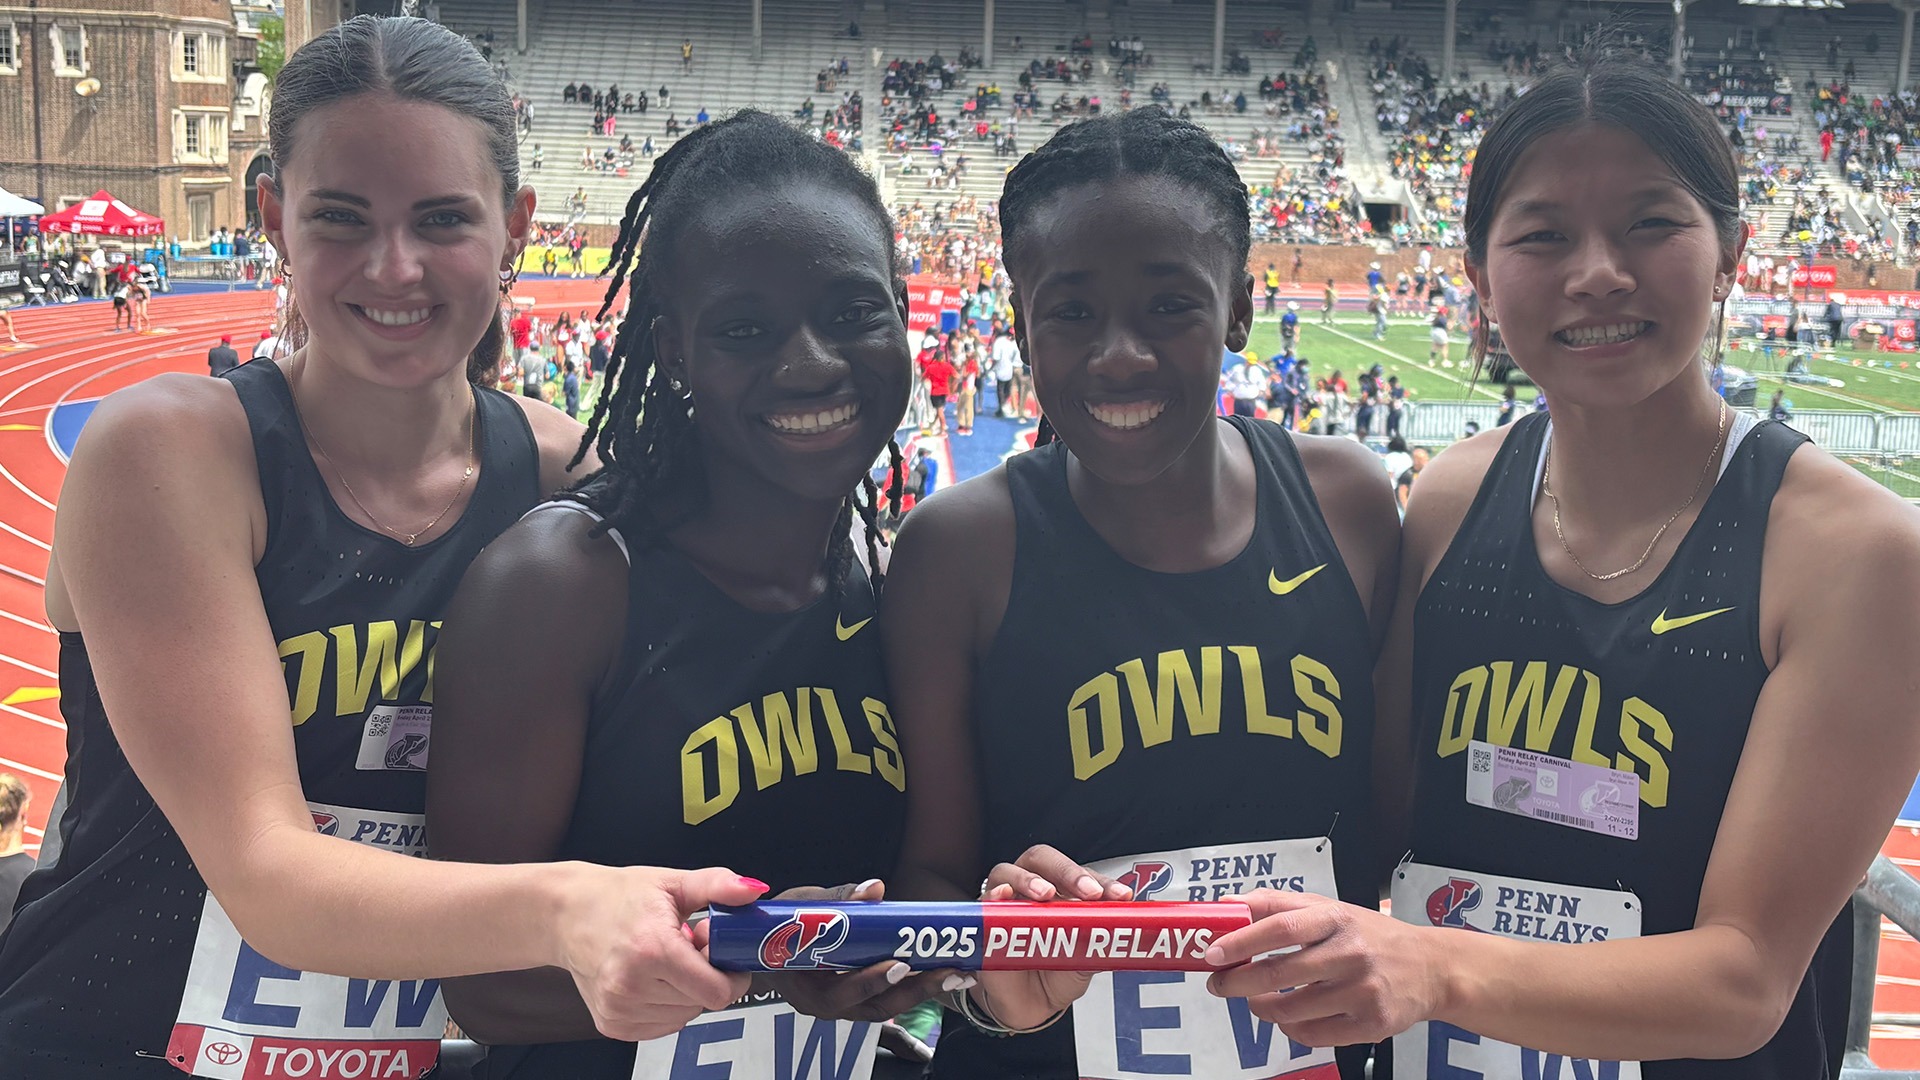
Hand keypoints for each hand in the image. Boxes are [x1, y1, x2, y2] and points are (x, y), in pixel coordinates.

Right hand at [554, 864, 765, 1041]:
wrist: (565, 914)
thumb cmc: (616, 897)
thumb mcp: (671, 883)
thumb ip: (718, 886)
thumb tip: (753, 889)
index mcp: (653, 949)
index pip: (716, 991)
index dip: (731, 975)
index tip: (724, 957)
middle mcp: (632, 985)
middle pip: (702, 1003)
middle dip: (706, 977)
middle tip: (689, 949)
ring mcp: (619, 1009)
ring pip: (684, 1016)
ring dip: (685, 992)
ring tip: (667, 961)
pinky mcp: (611, 1024)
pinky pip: (662, 1025)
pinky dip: (666, 1005)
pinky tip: (652, 978)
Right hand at [761, 878, 969, 1021]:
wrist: (769, 944)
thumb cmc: (781, 925)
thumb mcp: (801, 905)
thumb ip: (837, 898)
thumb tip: (874, 889)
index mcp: (805, 986)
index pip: (840, 993)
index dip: (870, 982)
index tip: (899, 965)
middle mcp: (825, 1004)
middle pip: (873, 1006)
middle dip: (914, 991)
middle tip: (949, 973)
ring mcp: (843, 1005)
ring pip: (885, 1006)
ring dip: (922, 991)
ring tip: (956, 976)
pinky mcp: (857, 998)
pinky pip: (887, 997)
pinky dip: (913, 986)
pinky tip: (940, 972)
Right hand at [968, 845, 1132, 1029]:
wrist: (1031, 1005)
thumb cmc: (1057, 971)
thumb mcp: (1087, 956)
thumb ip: (1103, 939)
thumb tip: (1133, 928)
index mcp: (1062, 890)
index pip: (1081, 874)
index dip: (1102, 881)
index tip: (1121, 896)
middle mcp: (1033, 888)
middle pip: (1044, 860)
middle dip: (1068, 871)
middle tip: (1089, 892)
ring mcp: (1006, 901)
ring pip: (1009, 871)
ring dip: (1029, 879)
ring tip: (1045, 894)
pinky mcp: (985, 920)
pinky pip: (984, 901)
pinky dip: (994, 894)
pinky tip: (1004, 896)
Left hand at [1203, 889, 1447, 1046]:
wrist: (1432, 968)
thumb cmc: (1370, 936)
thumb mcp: (1330, 909)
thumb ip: (1279, 905)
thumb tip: (1227, 906)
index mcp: (1336, 918)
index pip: (1280, 927)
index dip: (1242, 941)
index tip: (1212, 953)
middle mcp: (1350, 953)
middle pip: (1279, 973)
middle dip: (1237, 982)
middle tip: (1218, 984)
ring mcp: (1361, 991)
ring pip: (1290, 1010)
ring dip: (1260, 1007)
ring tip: (1253, 1000)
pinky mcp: (1369, 1024)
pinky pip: (1312, 1035)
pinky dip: (1289, 1028)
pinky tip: (1287, 1017)